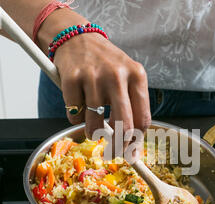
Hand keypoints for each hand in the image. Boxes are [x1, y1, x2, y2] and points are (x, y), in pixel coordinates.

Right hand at [38, 9, 150, 147]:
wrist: (78, 38)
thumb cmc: (106, 64)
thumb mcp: (127, 77)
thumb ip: (132, 107)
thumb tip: (132, 145)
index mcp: (137, 76)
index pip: (142, 119)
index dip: (136, 140)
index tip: (130, 151)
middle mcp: (117, 75)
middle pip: (123, 125)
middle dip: (118, 147)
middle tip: (113, 153)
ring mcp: (93, 77)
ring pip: (95, 123)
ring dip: (93, 131)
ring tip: (92, 123)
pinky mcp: (71, 79)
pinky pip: (74, 116)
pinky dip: (76, 117)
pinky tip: (79, 103)